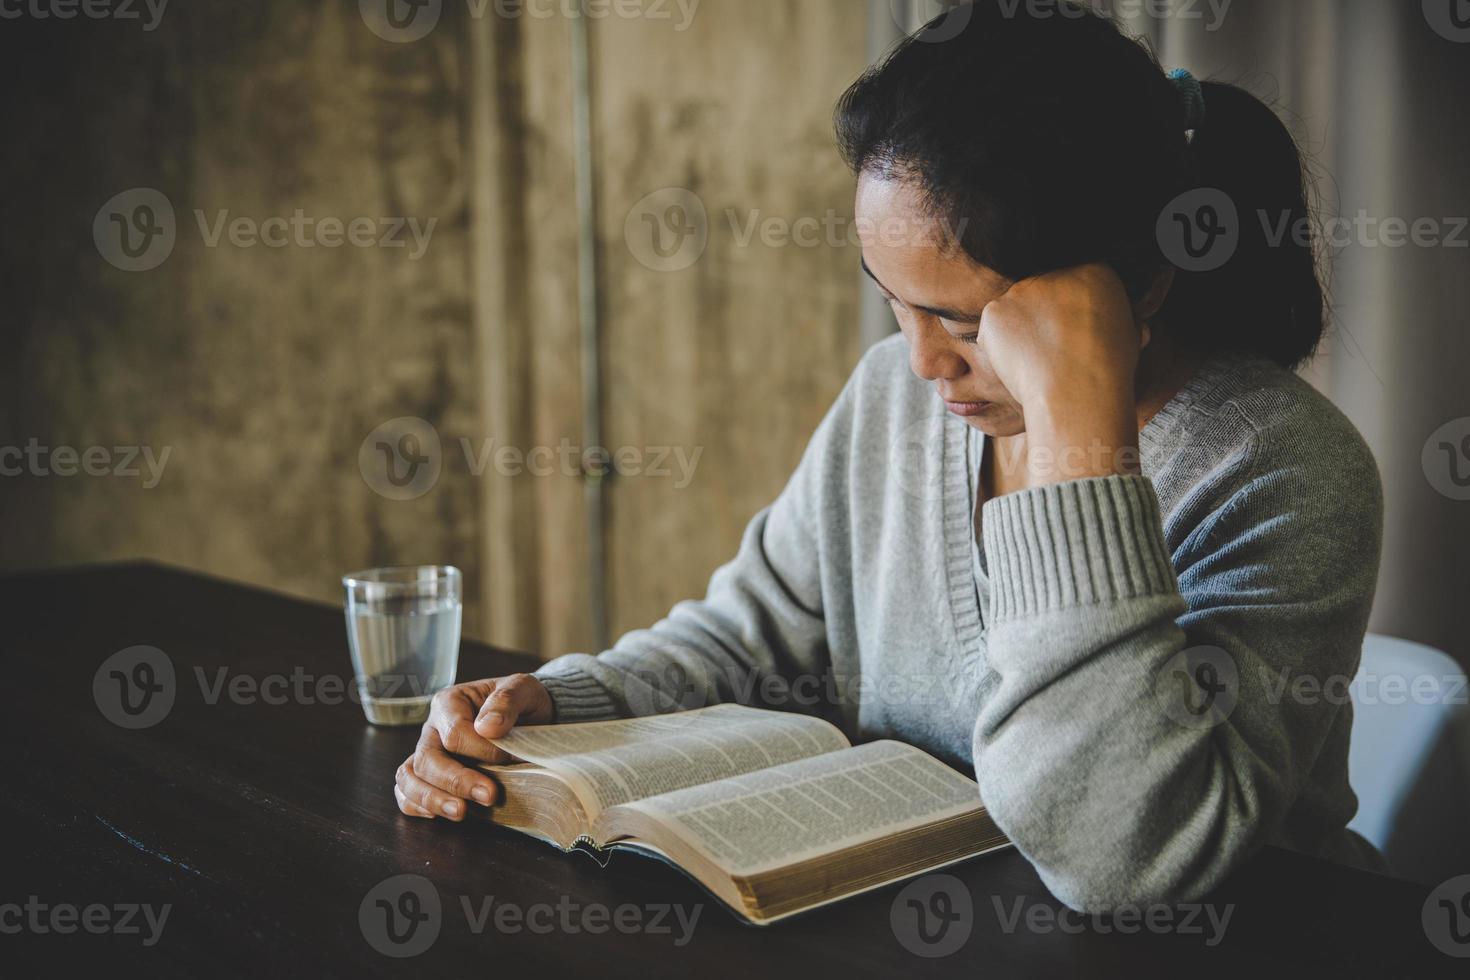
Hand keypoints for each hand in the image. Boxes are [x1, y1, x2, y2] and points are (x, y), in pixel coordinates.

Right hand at [393, 674, 553, 820]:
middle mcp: (432, 728)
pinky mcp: (428, 775)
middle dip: (456, 781)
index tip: (510, 758)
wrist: (530, 715)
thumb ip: (506, 701)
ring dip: (432, 798)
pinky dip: (416, 806)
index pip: (454, 733)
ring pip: (409, 777)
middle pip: (426, 759)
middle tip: (488, 796)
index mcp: (450, 702)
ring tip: (460, 812)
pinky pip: (406, 793)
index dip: (482, 751)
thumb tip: (486, 727)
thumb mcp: (523, 689)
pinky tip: (439, 814)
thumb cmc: (522, 701)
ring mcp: (427, 752)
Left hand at [980, 264, 1147, 486]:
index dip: (1073, 316)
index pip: (1077, 287)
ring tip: (1039, 363)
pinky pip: (994, 330)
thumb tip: (1107, 323)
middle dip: (1044, 320)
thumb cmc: (1108, 371)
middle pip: (1043, 294)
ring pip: (1016, 311)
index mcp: (1095, 271)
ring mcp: (1020, 290)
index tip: (1076, 338)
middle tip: (1052, 354)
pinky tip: (1020, 366)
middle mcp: (1054, 273)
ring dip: (1022, 334)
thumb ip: (1112, 316)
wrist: (1077, 388)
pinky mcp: (994, 311)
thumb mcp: (1129, 334)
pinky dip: (1000, 348)